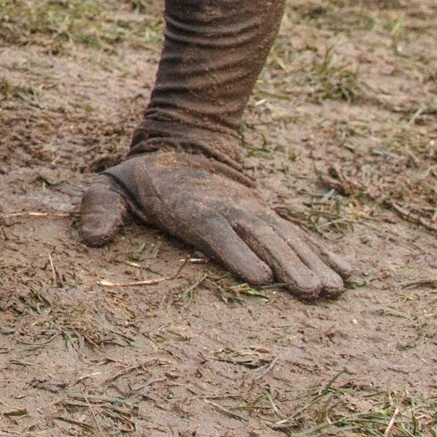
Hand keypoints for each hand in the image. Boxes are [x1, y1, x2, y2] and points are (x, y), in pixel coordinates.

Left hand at [77, 149, 349, 300]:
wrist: (183, 144)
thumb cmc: (142, 178)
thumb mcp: (111, 186)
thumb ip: (99, 209)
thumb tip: (89, 240)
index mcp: (193, 209)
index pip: (217, 232)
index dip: (237, 254)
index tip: (260, 277)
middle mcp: (230, 211)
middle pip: (262, 240)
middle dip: (288, 266)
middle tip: (312, 293)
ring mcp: (253, 213)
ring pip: (286, 239)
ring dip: (312, 264)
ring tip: (333, 290)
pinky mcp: (267, 217)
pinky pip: (299, 235)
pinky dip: (324, 252)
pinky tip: (347, 273)